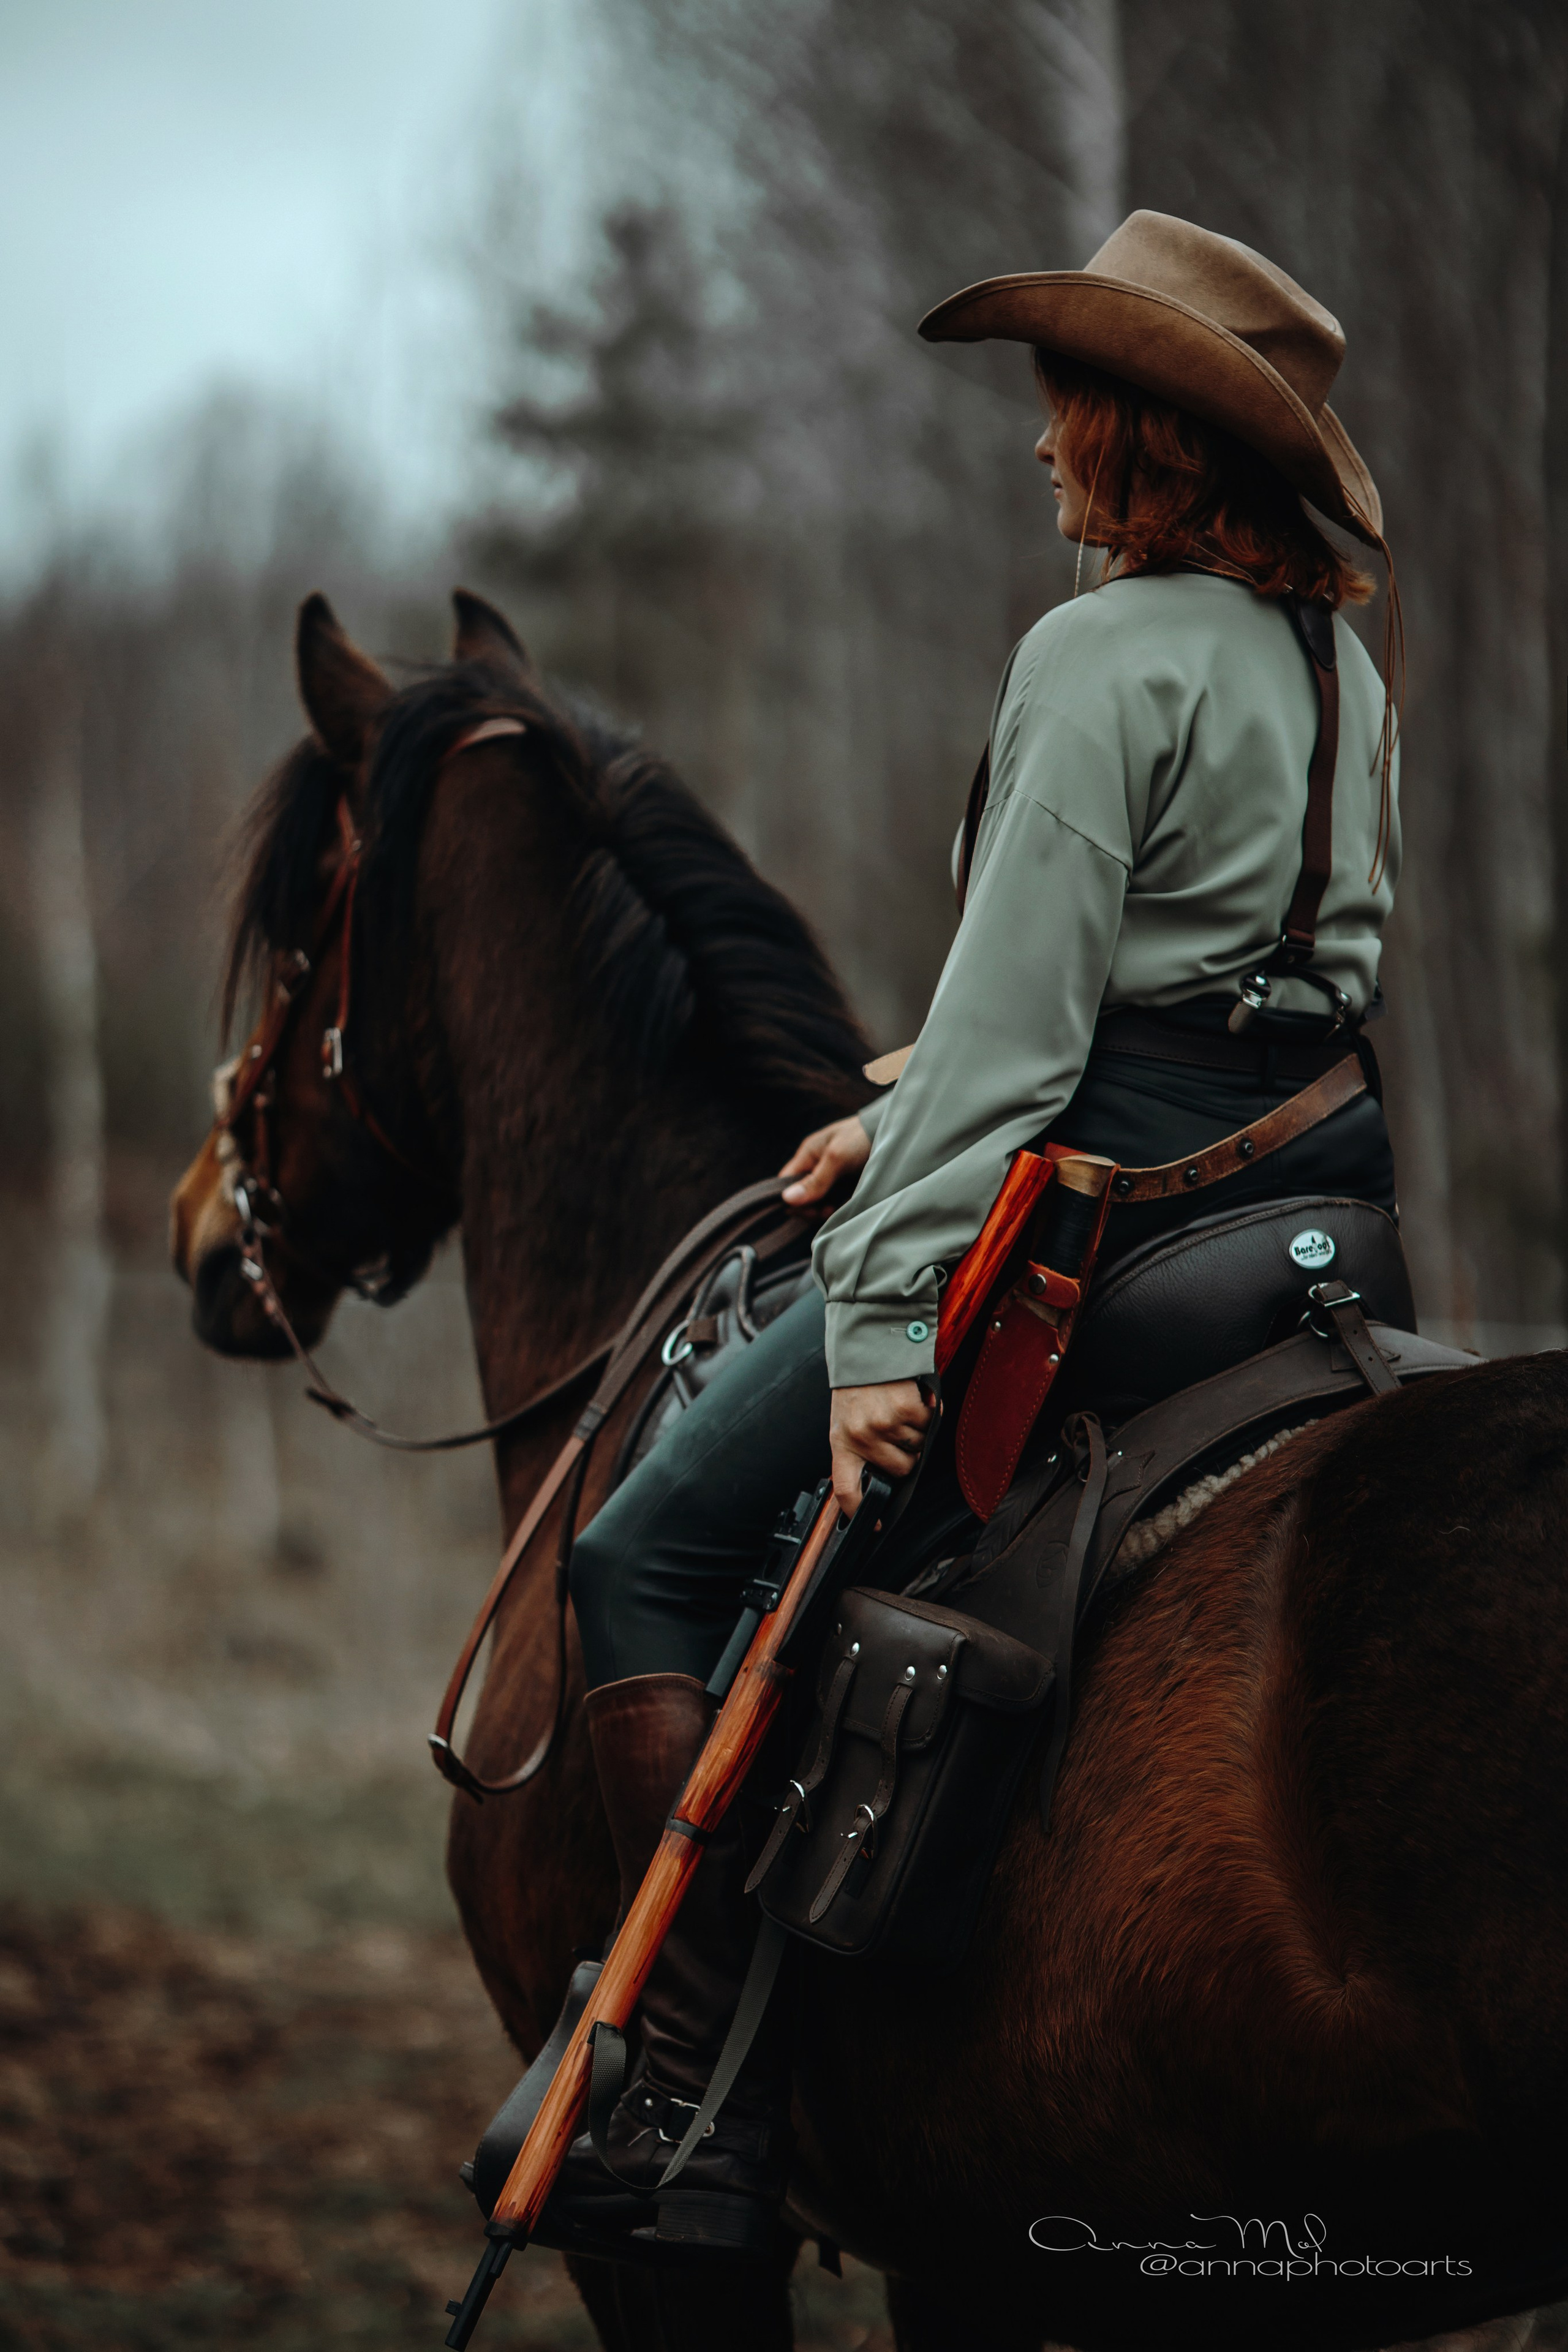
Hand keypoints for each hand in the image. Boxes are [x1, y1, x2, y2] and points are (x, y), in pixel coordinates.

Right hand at [779, 1115, 870, 1206]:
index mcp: (809, 1156)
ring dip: (828, 1212)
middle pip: (803, 1198)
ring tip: (840, 1208)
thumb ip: (815, 1180)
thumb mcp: (837, 1157)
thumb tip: (787, 1200)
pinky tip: (851, 1207)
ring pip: (821, 1206)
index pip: (787, 1182)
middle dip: (812, 1208)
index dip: (791, 1198)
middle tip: (827, 1210)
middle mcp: (818, 1169)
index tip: (807, 1208)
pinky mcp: (850, 1190)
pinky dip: (843, 1210)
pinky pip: (839, 1207)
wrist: (899, 1134)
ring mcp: (834, 1181)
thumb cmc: (862, 1137)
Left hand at [830, 1380, 934, 1516]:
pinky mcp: (905, 1409)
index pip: (846, 1489)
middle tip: (899, 1434)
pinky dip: (927, 1413)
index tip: (873, 1524)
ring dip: (916, 1432)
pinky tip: (912, 1400)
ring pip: (917, 1446)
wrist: (866, 1348)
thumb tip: (882, 1476)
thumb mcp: (846, 1420)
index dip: (860, 1510)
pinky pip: (928, 1424)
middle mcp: (861, 1436)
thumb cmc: (856, 1387)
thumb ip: (859, 1447)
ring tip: (899, 1411)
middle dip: (907, 1456)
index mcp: (841, 1442)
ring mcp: (884, 1424)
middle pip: (899, 1469)